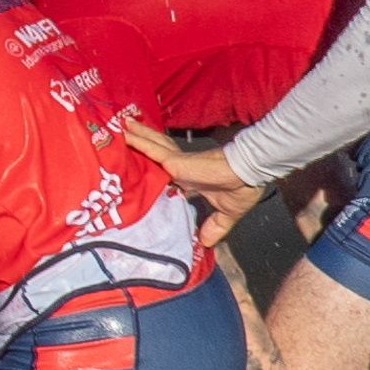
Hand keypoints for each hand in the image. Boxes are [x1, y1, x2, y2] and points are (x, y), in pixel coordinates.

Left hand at [125, 121, 261, 246]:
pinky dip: (139, 143)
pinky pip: (153, 150)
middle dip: (141, 143)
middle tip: (123, 134)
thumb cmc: (242, 188)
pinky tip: (127, 134)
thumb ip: (215, 227)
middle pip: (156, 152)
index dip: (155, 173)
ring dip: (137, 136)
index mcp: (190, 180)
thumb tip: (206, 244)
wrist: (247, 175)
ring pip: (152, 146)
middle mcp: (180, 168)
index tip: (140, 175)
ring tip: (121, 125)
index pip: (167, 174)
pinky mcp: (175, 161)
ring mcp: (176, 163)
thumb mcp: (226, 214)